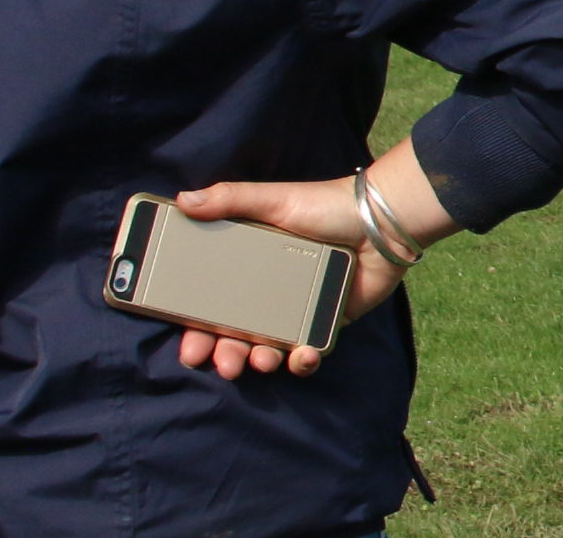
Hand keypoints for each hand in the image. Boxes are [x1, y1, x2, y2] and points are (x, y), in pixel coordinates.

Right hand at [168, 169, 451, 379]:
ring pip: (267, 349)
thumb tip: (183, 200)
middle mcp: (267, 293)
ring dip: (259, 361)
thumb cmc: (324, 206)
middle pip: (235, 335)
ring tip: (261, 361)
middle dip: (224, 355)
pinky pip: (307, 352)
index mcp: (247, 267)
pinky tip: (301, 356)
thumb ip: (229, 199)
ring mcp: (295, 312)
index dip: (196, 330)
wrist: (379, 222)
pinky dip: (301, 361)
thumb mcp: (273, 199)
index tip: (188, 348)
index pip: (211, 306)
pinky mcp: (324, 324)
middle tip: (221, 363)